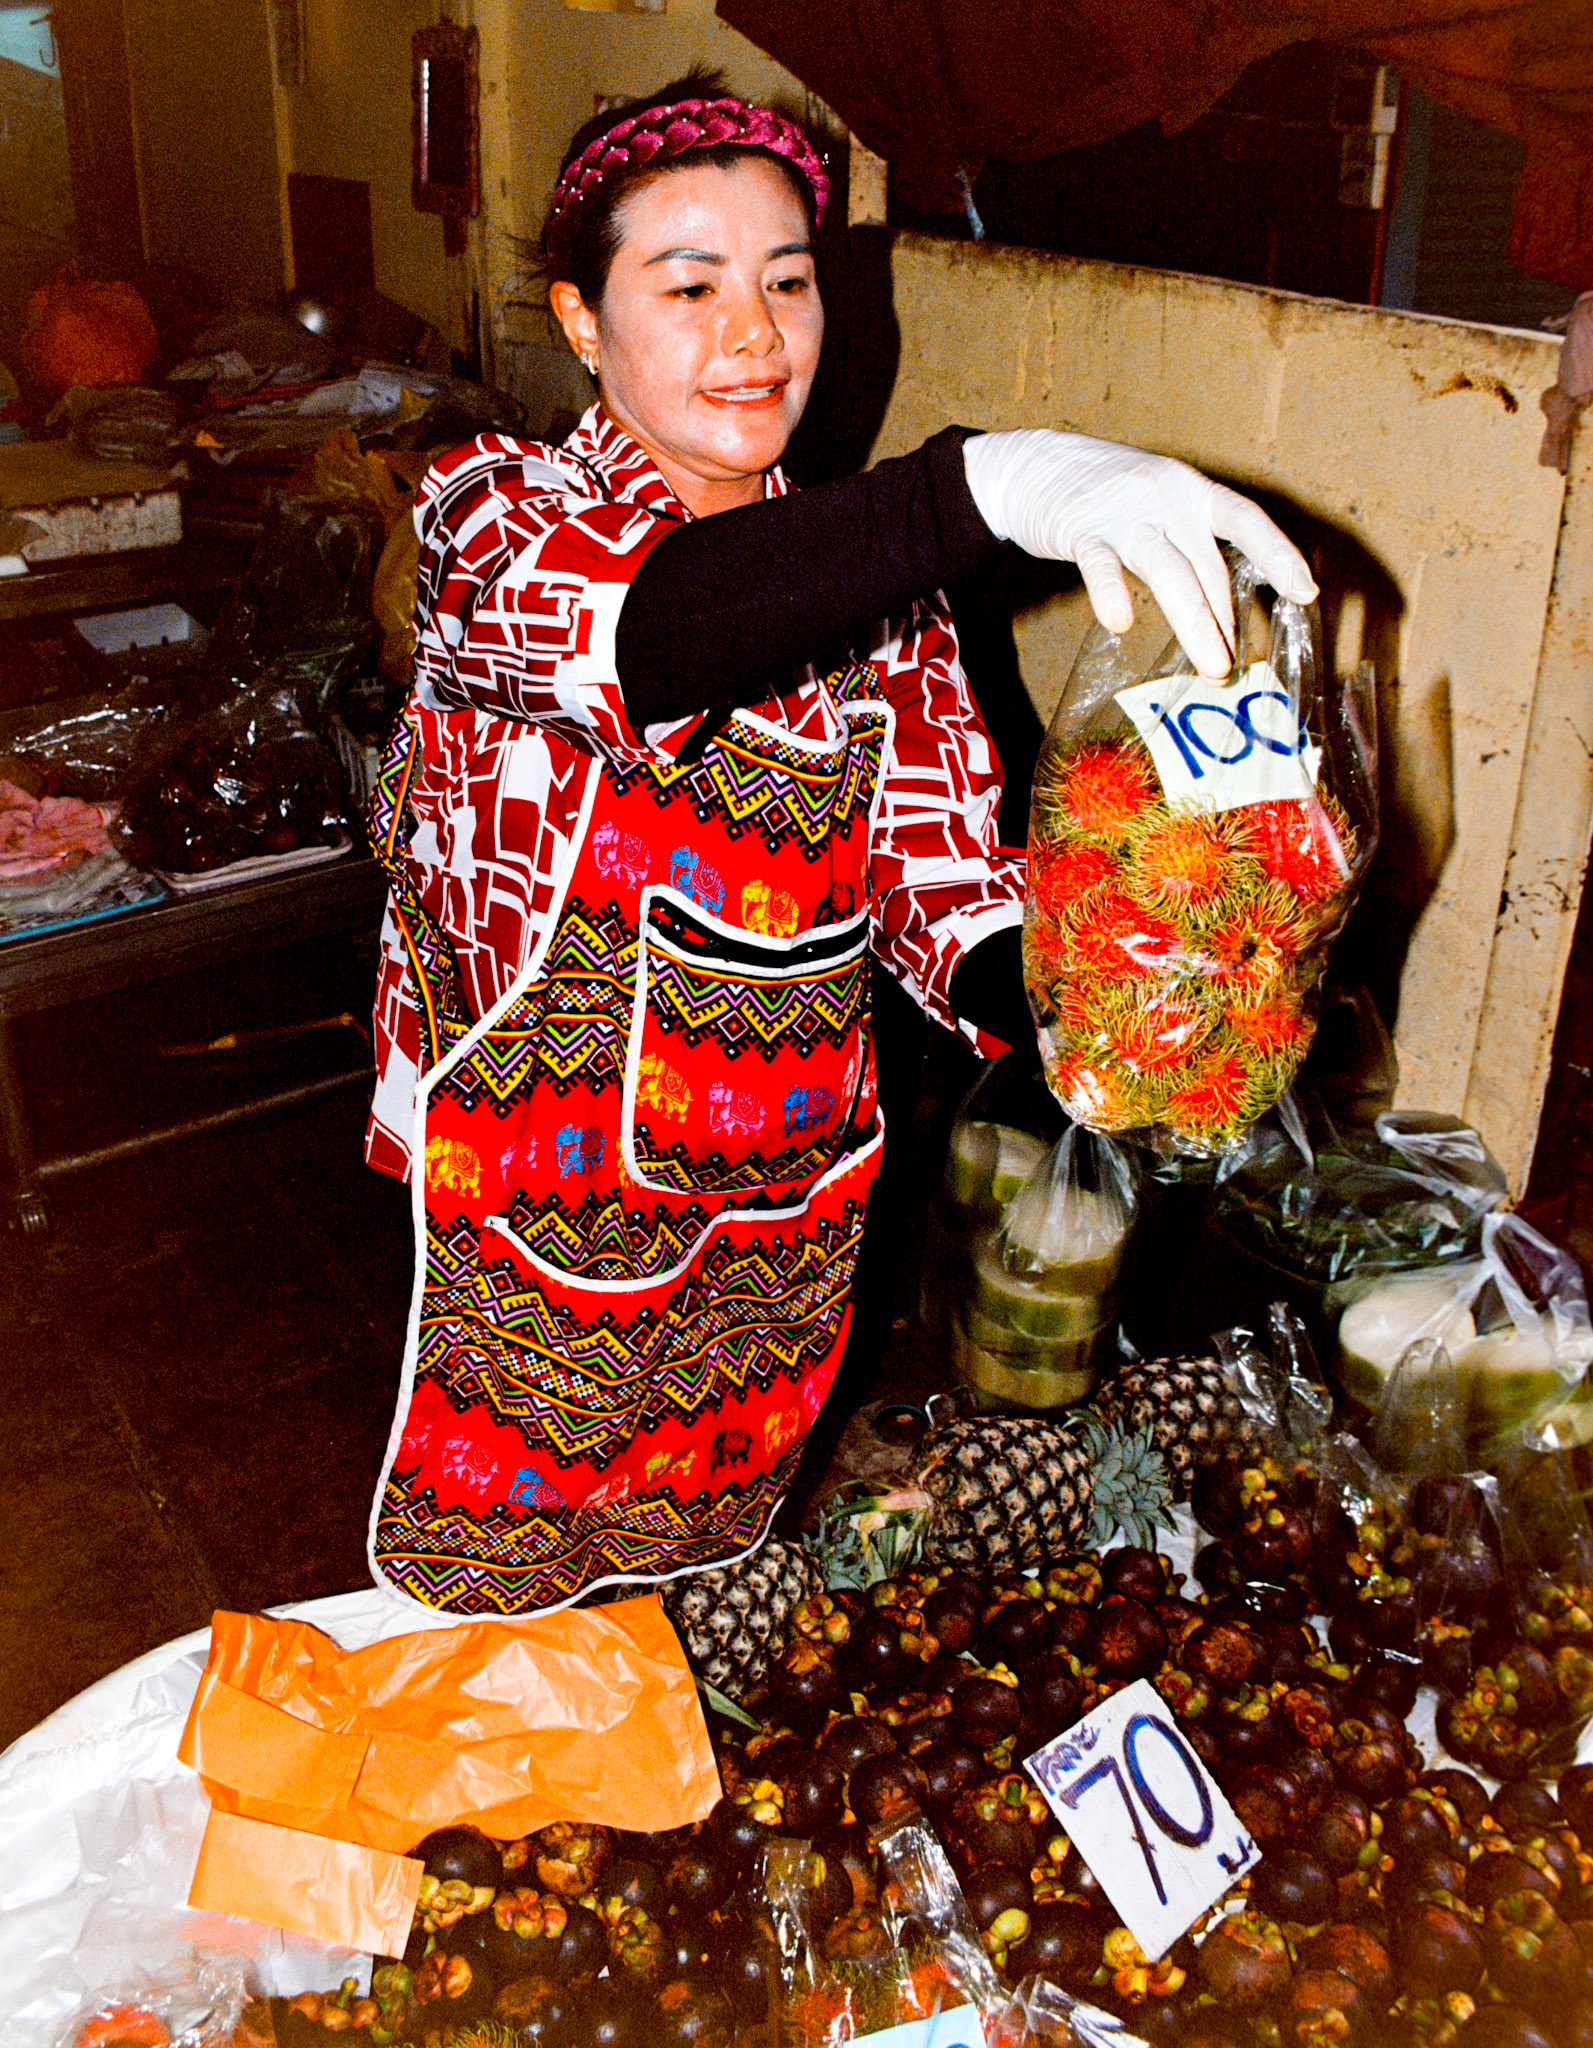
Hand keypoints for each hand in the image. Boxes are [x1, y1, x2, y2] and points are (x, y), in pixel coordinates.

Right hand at [962, 429, 1316, 677]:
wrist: (1033, 465)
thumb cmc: (1105, 498)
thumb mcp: (1159, 510)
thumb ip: (1188, 553)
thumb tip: (1220, 622)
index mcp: (1192, 492)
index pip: (1245, 521)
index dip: (1278, 555)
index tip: (1305, 591)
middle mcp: (1167, 498)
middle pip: (1206, 565)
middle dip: (1223, 621)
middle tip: (1231, 669)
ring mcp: (1125, 513)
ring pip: (1169, 570)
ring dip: (1194, 621)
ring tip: (1209, 666)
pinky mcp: (1081, 528)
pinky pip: (1100, 564)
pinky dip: (1111, 591)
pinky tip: (1120, 621)